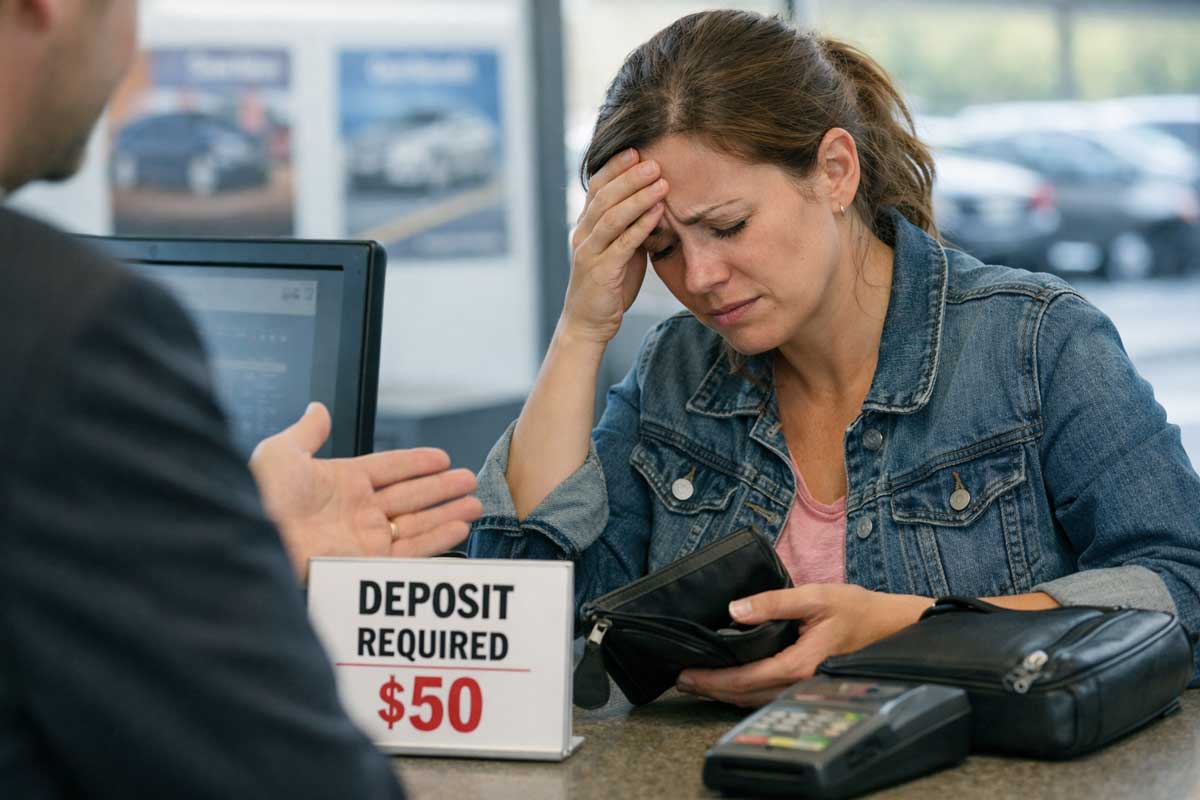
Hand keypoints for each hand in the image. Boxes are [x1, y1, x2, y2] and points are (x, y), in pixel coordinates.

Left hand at [249, 403, 482, 581]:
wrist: (255, 536)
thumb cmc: (260, 495)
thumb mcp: (282, 452)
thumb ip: (307, 431)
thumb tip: (317, 409)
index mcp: (339, 482)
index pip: (389, 468)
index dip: (415, 463)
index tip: (441, 458)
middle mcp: (355, 510)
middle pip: (410, 495)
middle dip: (441, 488)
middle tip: (469, 479)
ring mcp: (363, 537)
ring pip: (416, 522)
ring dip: (446, 512)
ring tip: (474, 503)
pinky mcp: (367, 564)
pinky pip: (411, 551)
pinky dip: (437, 539)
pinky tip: (458, 527)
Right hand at [562, 148, 668, 343]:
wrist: (588, 323)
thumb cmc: (608, 286)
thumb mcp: (620, 250)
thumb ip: (631, 227)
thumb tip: (656, 204)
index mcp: (585, 226)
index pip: (597, 187)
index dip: (615, 167)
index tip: (637, 150)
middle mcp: (583, 234)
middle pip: (604, 196)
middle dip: (630, 176)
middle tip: (654, 161)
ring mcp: (589, 252)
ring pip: (612, 216)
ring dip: (638, 197)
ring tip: (661, 181)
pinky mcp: (601, 271)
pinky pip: (622, 243)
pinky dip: (641, 225)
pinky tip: (658, 213)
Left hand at [676, 585, 931, 706]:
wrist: (889, 627)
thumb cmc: (854, 610)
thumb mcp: (815, 596)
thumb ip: (773, 602)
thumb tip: (735, 609)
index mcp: (800, 664)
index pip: (746, 678)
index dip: (713, 679)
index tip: (686, 673)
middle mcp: (800, 684)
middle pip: (746, 695)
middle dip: (711, 689)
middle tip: (680, 679)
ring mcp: (803, 688)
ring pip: (755, 699)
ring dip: (724, 693)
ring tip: (696, 682)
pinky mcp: (805, 684)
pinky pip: (768, 695)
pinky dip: (743, 692)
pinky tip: (729, 682)